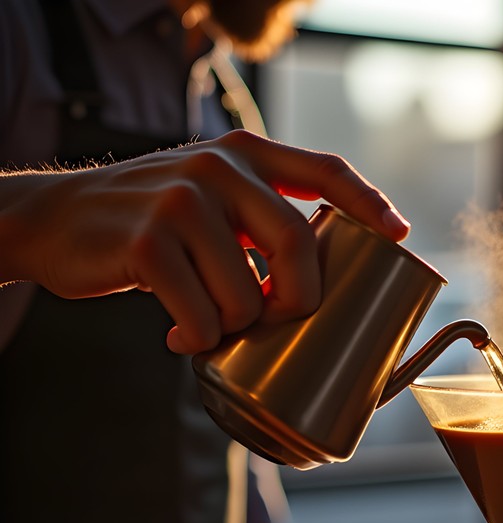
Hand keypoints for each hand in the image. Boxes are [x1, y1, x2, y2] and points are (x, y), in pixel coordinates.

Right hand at [0, 130, 410, 353]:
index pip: (324, 169)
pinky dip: (197, 339)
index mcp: (244, 154)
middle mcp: (218, 168)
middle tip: (279, 319)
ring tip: (209, 325)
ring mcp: (181, 201)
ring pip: (245, 292)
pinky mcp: (148, 241)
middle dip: (300, 297)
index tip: (399, 234)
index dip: (369, 201)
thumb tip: (324, 279)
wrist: (55, 220)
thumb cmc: (149, 223)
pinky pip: (200, 313)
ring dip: (234, 325)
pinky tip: (178, 336)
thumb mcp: (208, 196)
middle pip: (297, 244)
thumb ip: (258, 216)